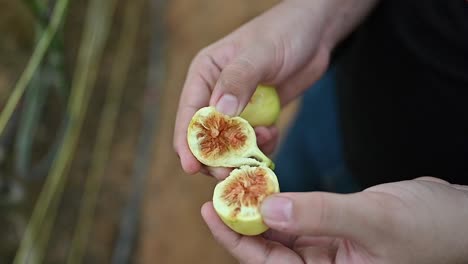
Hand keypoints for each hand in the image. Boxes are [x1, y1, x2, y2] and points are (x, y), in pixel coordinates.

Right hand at [173, 0, 345, 178]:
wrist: (315, 33)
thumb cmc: (284, 32)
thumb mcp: (260, 53)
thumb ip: (239, 80)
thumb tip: (220, 114)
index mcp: (205, 74)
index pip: (189, 113)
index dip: (187, 142)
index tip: (190, 167)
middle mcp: (216, 93)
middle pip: (206, 135)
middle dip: (215, 156)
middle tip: (229, 173)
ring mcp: (238, 106)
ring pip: (230, 144)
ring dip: (242, 153)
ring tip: (262, 145)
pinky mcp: (258, 116)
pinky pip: (253, 141)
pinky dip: (261, 147)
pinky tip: (273, 136)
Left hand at [202, 177, 467, 262]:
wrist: (457, 216)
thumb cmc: (427, 227)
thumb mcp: (373, 219)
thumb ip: (319, 215)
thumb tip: (267, 209)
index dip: (237, 239)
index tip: (211, 210)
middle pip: (267, 249)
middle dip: (241, 221)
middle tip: (216, 191)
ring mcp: (326, 250)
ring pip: (279, 232)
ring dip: (257, 208)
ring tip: (233, 183)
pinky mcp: (330, 230)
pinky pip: (296, 218)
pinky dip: (279, 202)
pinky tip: (264, 184)